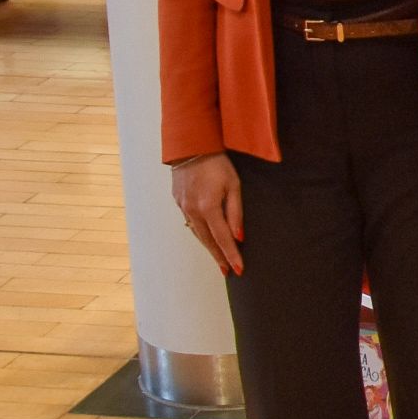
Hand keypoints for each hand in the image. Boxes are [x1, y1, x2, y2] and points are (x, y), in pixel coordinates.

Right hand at [171, 153, 242, 276]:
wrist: (192, 147)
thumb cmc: (217, 164)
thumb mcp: (234, 185)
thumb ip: (236, 212)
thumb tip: (238, 236)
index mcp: (208, 208)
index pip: (222, 239)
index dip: (231, 255)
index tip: (239, 270)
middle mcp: (193, 211)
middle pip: (208, 241)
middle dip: (219, 257)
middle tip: (228, 271)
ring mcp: (183, 207)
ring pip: (198, 234)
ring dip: (209, 248)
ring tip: (219, 260)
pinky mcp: (178, 202)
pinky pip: (190, 223)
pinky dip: (200, 233)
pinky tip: (206, 238)